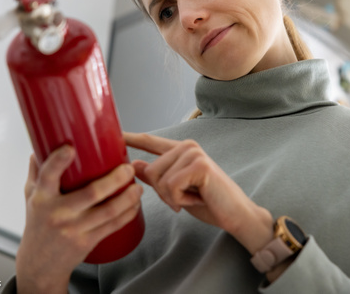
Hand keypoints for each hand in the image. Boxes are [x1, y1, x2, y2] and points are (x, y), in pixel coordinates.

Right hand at [15, 145, 142, 293]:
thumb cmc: (37, 226)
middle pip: (91, 193)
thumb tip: (40, 146)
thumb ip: (37, 172)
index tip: (70, 148)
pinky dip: (127, 214)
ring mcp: (73, 229)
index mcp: (42, 198)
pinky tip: (135, 205)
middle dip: (115, 179)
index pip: (47, 177)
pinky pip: (112, 226)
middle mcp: (57, 213)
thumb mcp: (31, 198)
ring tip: (137, 187)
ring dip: (127, 198)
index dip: (58, 162)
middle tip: (128, 168)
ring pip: (107, 211)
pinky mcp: (86, 242)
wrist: (39, 265)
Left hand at [124, 132, 273, 254]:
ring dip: (172, 197)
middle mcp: (187, 146)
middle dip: (162, 192)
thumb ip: (156, 177)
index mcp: (180, 150)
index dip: (131, 137)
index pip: (151, 142)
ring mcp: (194, 153)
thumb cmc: (208, 202)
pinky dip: (180, 200)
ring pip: (159, 179)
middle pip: (150, 170)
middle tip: (185, 198)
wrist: (235, 215)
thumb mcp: (175, 191)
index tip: (113, 133)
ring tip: (193, 197)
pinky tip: (197, 199)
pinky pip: (170, 186)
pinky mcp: (199, 165)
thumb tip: (133, 164)